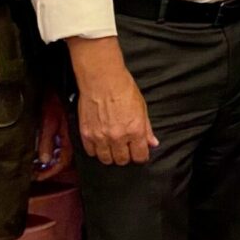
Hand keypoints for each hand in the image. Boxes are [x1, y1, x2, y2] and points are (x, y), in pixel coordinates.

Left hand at [33, 92, 69, 179]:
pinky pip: (68, 145)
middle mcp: (73, 139)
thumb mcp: (48, 121)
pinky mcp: (74, 128)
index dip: (50, 172)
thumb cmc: (57, 99)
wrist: (65, 84)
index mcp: (68, 140)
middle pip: (66, 161)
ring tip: (43, 164)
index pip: (61, 163)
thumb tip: (44, 159)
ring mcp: (75, 134)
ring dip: (55, 161)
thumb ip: (46, 141)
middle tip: (39, 173)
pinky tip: (52, 149)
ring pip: (68, 154)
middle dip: (52, 169)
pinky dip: (59, 151)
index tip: (39, 177)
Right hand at [71, 43, 157, 165]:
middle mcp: (118, 137)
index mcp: (135, 131)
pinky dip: (95, 149)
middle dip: (126, 156)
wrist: (102, 79)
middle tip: (125, 148)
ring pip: (106, 159)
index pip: (140, 156)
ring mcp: (101, 137)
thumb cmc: (123, 88)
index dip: (140, 156)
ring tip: (112, 146)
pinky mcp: (87, 134)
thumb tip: (152, 142)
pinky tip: (100, 142)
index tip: (139, 152)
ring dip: (110, 155)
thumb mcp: (142, 108)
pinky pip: (91, 152)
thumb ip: (147, 128)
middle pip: (122, 160)